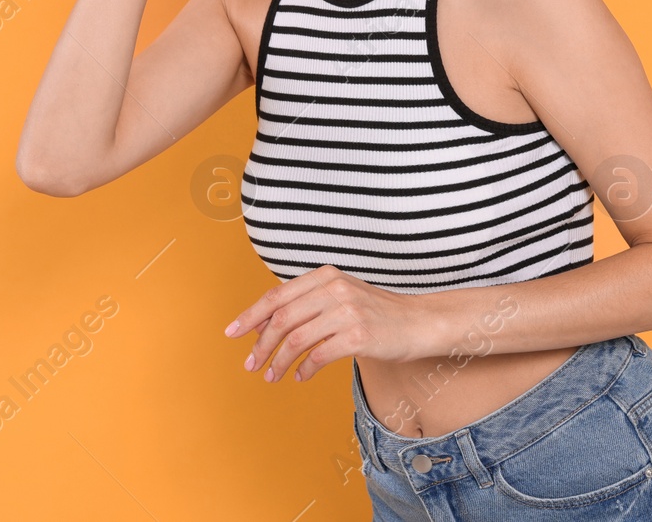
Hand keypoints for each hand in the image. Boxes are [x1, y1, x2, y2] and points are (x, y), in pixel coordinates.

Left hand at [224, 265, 431, 382]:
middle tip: (250, 364)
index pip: (277, 296)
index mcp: (326, 275)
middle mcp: (334, 288)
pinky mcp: (358, 336)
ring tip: (272, 376)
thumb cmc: (376, 313)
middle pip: (282, 319)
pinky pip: (318, 356)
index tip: (232, 333)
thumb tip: (264, 323)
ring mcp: (347, 311)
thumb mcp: (341, 296)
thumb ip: (308, 302)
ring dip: (278, 361)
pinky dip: (304, 369)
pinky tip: (300, 377)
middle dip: (261, 344)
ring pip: (296, 340)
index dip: (250, 315)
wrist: (419, 322)